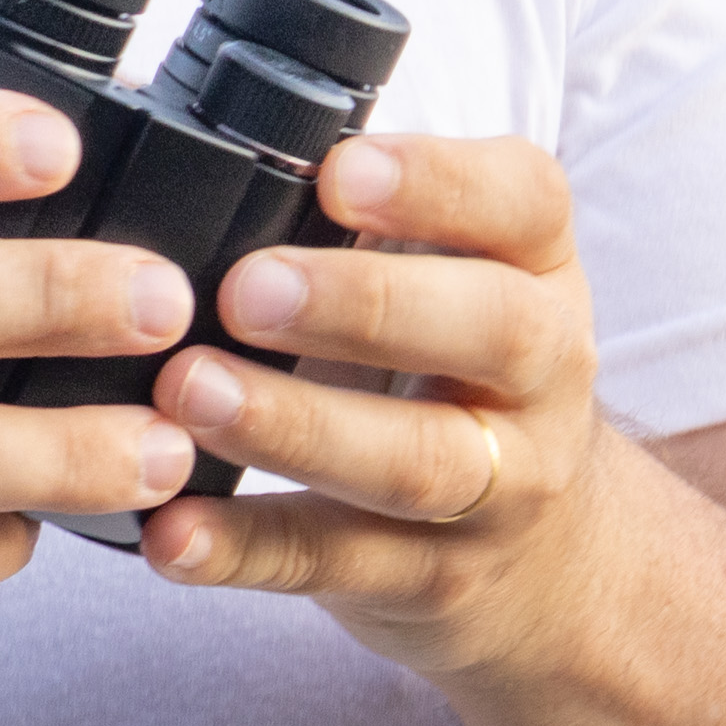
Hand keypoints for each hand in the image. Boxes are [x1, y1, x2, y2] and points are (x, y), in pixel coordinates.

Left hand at [137, 134, 613, 675]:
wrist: (554, 563)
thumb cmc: (453, 371)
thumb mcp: (449, 275)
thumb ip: (357, 223)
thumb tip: (189, 146)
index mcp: (536, 267)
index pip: (525, 201)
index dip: (438, 182)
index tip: (337, 172)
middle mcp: (542, 373)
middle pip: (490, 328)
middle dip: (362, 305)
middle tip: (243, 289)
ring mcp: (500, 488)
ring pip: (413, 461)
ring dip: (293, 426)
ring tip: (186, 392)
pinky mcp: (432, 579)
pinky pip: (336, 564)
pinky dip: (246, 550)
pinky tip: (171, 530)